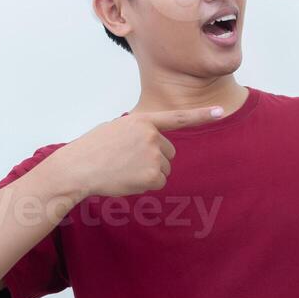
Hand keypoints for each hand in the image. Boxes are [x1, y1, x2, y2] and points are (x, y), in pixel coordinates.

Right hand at [48, 106, 225, 198]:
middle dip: (154, 159)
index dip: (201, 116)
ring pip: (164, 169)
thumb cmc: (91, 150)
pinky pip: (158, 183)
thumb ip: (138, 131)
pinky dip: (145, 185)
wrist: (77, 168)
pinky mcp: (152, 174)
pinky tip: (126, 179)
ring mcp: (153, 155)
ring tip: (123, 169)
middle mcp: (152, 135)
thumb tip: (153, 144)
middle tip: (126, 161)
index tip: (221, 112)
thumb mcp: (116, 129)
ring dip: (149, 172)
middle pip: (169, 152)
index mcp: (143, 120)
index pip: (177, 118)